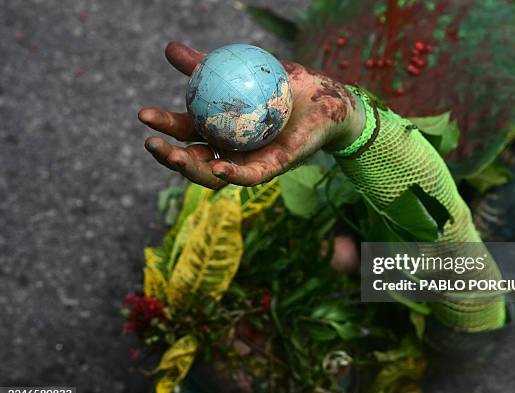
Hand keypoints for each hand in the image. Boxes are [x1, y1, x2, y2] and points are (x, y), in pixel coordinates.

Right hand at [139, 42, 364, 188]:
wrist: (325, 97)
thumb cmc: (284, 83)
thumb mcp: (241, 69)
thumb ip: (205, 65)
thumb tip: (169, 48)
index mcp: (218, 128)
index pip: (184, 131)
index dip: (163, 126)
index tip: (143, 114)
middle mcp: (229, 149)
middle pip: (192, 160)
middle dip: (167, 156)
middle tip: (151, 142)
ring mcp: (248, 162)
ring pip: (213, 175)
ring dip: (191, 170)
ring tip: (175, 155)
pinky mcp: (271, 169)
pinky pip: (249, 177)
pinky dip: (232, 175)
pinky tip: (219, 168)